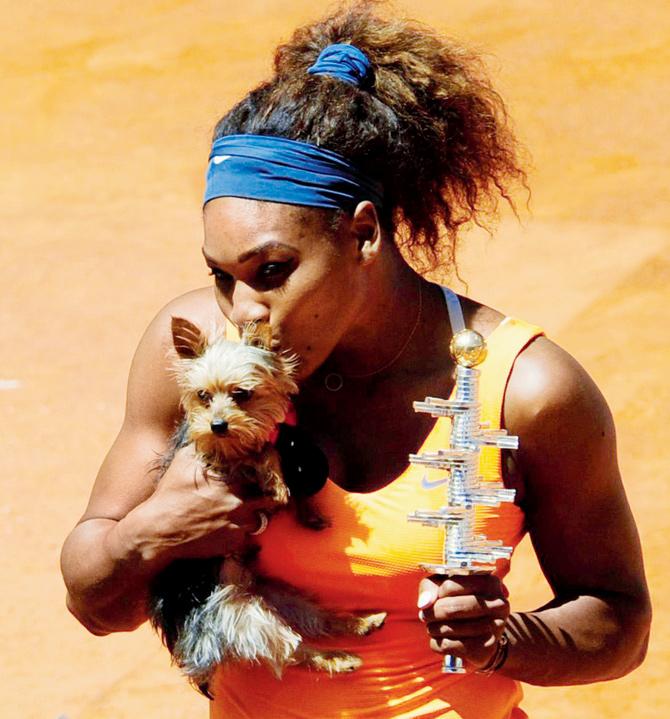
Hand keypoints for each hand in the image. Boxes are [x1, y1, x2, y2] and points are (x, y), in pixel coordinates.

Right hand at [132, 444, 277, 561]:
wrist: (159, 530)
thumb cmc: (169, 495)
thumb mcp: (182, 462)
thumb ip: (201, 446)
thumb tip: (211, 434)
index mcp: (231, 480)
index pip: (262, 471)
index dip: (265, 470)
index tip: (267, 469)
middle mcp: (239, 502)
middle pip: (268, 497)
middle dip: (266, 495)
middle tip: (263, 494)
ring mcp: (238, 524)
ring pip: (260, 519)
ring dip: (255, 516)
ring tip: (246, 513)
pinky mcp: (233, 543)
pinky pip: (248, 538)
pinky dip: (242, 534)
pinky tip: (230, 529)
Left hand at [417, 574, 509, 670]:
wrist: (484, 634)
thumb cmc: (460, 601)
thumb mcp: (444, 586)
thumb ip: (431, 587)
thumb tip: (424, 603)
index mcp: (489, 582)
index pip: (449, 587)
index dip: (437, 594)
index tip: (437, 599)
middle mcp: (498, 604)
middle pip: (450, 609)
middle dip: (431, 614)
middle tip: (425, 616)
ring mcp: (495, 628)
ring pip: (449, 628)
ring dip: (433, 629)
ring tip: (432, 627)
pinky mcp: (487, 649)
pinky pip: (451, 646)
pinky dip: (438, 644)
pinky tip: (440, 640)